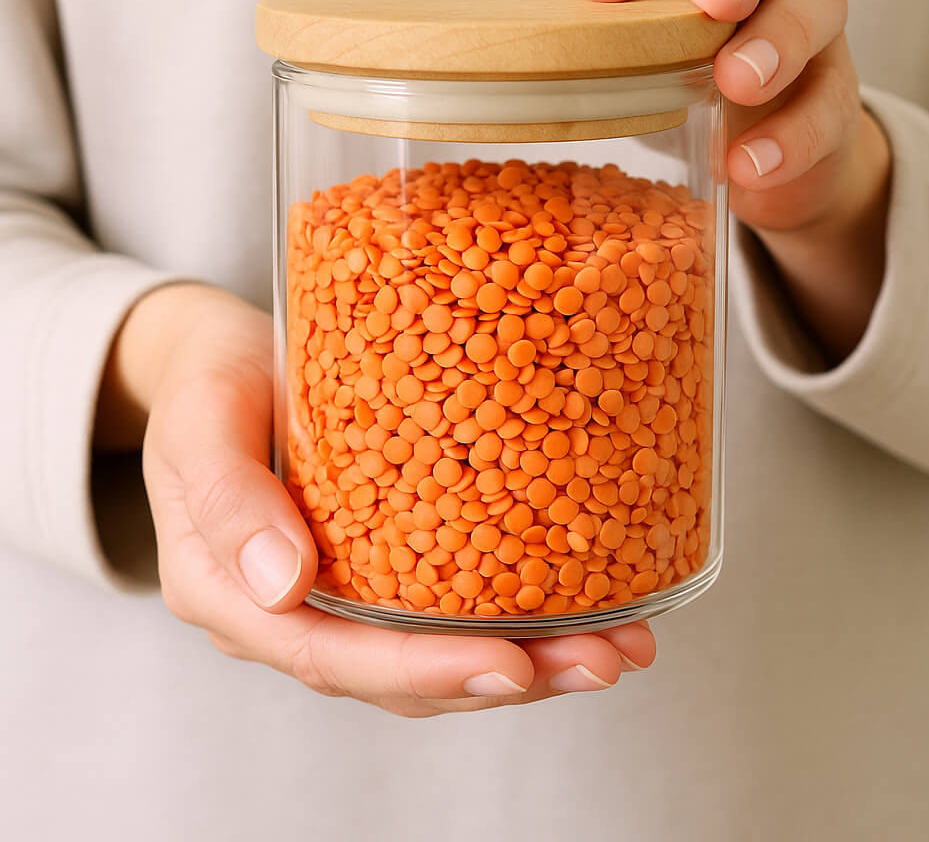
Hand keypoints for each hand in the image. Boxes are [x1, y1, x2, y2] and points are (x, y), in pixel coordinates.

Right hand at [103, 283, 654, 716]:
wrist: (223, 360)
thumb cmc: (208, 383)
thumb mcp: (200, 419)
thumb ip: (226, 496)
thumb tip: (281, 584)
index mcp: (235, 593)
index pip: (330, 655)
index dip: (422, 670)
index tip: (510, 666)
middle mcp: (293, 610)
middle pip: (402, 672)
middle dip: (508, 675)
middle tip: (600, 663)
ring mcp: (341, 590)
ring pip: (436, 649)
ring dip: (532, 657)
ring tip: (620, 647)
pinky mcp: (382, 559)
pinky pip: (448, 602)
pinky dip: (517, 611)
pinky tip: (589, 601)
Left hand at [571, 0, 891, 360]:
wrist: (762, 152)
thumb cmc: (672, 89)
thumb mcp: (621, 64)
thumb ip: (573, 52)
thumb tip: (457, 77)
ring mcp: (806, 26)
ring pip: (817, 0)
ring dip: (775, 39)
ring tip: (732, 81)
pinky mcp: (834, 94)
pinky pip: (831, 103)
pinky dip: (791, 134)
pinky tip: (746, 165)